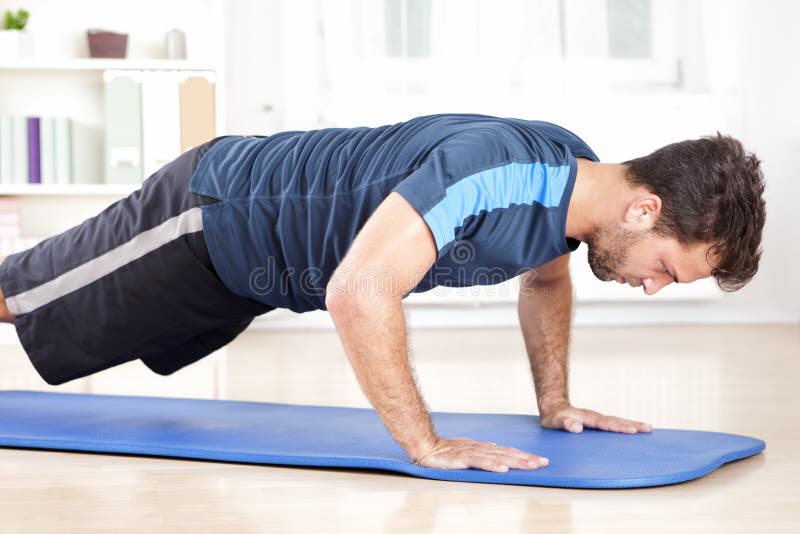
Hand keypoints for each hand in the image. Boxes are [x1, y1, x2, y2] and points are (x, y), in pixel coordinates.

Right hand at [413, 437, 548, 472]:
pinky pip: (479, 462)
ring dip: (514, 461)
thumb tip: (499, 451)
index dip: (523, 455)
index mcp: (482, 447)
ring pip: (497, 457)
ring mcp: (471, 453)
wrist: (425, 446)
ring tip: (529, 465)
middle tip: (542, 463)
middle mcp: (479, 448)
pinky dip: (492, 465)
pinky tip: (503, 468)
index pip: (506, 451)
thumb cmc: (445, 450)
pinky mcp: (461, 458)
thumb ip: (483, 452)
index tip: (539, 460)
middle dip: (525, 458)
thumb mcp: (468, 450)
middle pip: (506, 453)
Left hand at [540, 403, 652, 433]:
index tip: (633, 430)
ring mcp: (598, 420)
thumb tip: (577, 427)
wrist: (553, 409)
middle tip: (649, 428)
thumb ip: (565, 423)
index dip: (619, 427)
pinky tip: (633, 430)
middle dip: (633, 425)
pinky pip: (614, 424)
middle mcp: (596, 418)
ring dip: (632, 424)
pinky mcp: (597, 423)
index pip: (607, 423)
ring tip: (648, 428)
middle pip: (617, 421)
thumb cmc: (554, 418)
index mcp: (588, 418)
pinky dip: (625, 426)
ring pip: (618, 421)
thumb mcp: (555, 421)